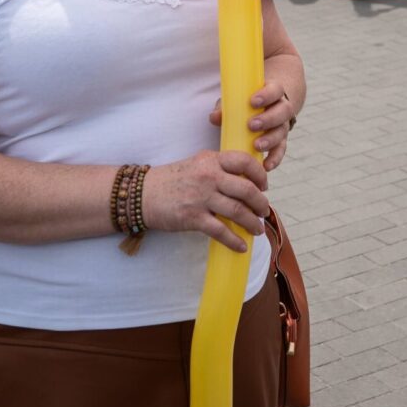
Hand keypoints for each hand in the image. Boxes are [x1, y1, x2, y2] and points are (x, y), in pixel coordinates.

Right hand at [141, 150, 268, 252]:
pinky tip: (242, 246)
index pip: (244, 161)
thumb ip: (218, 168)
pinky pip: (221, 231)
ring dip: (252, 222)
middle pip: (246, 189)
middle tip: (263, 210)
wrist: (143, 194)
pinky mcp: (194, 218)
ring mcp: (201, 197)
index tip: (263, 185)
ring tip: (257, 228)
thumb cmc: (172, 179)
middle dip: (260, 203)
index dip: (259, 174)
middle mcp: (208, 176)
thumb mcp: (197, 164)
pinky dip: (234, 241)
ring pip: (237, 211)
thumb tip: (245, 181)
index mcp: (210, 160)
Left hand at [209, 79, 294, 171]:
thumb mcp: (237, 100)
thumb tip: (215, 117)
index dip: (267, 95)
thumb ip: (226, 106)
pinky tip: (266, 165)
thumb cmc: (247, 102)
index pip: (276, 89)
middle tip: (252, 125)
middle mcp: (282, 108)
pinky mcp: (281, 141)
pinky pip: (281, 150)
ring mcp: (283, 125)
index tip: (252, 102)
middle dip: (268, 119)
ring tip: (256, 146)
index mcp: (274, 92)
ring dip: (270, 139)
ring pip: (282, 131)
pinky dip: (274, 158)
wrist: (266, 107)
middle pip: (283, 111)